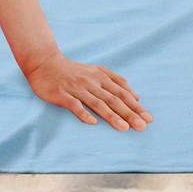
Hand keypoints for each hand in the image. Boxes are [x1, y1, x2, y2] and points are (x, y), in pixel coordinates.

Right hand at [23, 51, 153, 131]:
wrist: (44, 63)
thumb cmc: (72, 71)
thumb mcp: (96, 71)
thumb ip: (116, 82)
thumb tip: (136, 97)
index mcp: (100, 76)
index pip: (121, 93)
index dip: (135, 106)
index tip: (148, 119)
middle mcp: (90, 82)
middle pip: (112, 99)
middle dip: (128, 113)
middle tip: (142, 126)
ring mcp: (76, 88)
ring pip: (96, 103)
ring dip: (111, 116)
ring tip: (124, 128)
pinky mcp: (62, 94)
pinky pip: (74, 105)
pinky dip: (83, 113)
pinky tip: (92, 123)